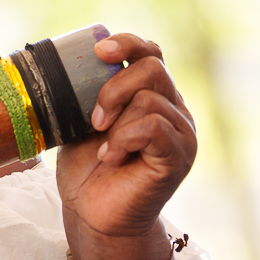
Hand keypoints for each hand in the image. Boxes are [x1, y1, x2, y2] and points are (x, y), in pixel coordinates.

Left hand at [55, 33, 196, 259]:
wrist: (92, 215)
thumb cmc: (87, 170)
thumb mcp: (82, 120)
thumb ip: (89, 90)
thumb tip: (78, 60)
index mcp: (152, 95)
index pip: (151, 53)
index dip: (127, 44)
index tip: (98, 52)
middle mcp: (174, 109)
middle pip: (153, 67)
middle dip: (114, 87)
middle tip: (95, 118)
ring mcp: (181, 132)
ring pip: (150, 98)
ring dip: (116, 121)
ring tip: (104, 149)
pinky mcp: (178, 156)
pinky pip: (154, 126)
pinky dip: (125, 139)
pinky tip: (112, 158)